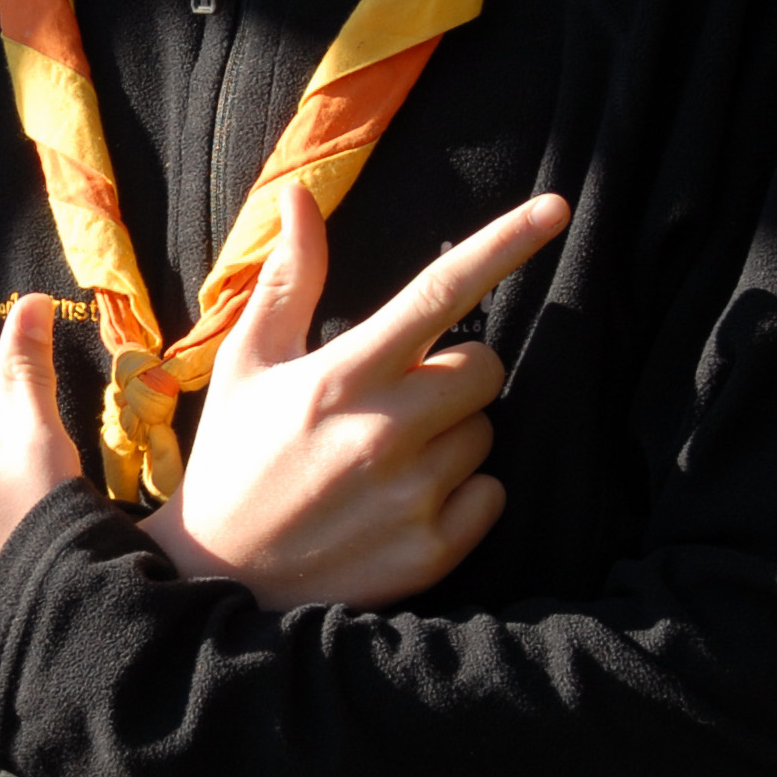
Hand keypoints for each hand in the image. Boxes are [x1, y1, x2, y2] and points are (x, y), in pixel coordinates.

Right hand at [146, 181, 570, 610]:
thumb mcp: (246, 364)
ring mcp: (414, 494)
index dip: (506, 243)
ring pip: (485, 433)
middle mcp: (385, 430)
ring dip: (450, 439)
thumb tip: (299, 196)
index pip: (441, 291)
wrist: (219, 581)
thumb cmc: (234, 459)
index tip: (557, 207)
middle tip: (394, 404)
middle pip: (483, 368)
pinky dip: (461, 498)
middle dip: (451, 376)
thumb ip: (288, 280)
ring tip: (383, 465)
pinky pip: (491, 495)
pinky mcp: (433, 550)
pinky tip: (401, 508)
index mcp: (343, 375)